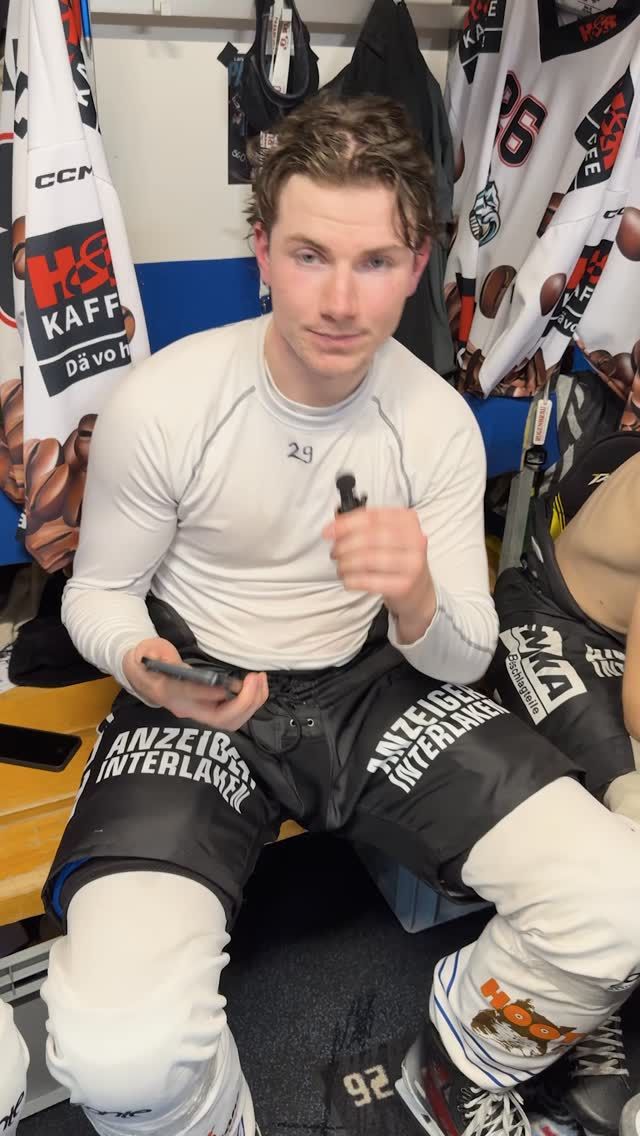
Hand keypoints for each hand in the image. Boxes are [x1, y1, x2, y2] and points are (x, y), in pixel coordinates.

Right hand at [122, 637, 268, 730]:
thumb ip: (155, 652)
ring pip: (231, 721)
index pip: (190, 697)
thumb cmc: (148, 660)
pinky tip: (257, 685)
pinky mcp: (211, 710)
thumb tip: (166, 656)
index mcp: (168, 692)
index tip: (232, 683)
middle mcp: (186, 708)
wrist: (144, 676)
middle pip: (220, 718)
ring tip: (260, 679)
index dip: (212, 693)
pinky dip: (251, 703)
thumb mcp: (146, 650)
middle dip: (243, 702)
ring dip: (252, 703)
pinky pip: (234, 715)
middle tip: (254, 677)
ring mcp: (199, 712)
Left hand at [323, 507, 435, 634]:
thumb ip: (362, 527)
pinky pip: (371, 581)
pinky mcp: (404, 586)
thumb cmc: (397, 558)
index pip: (373, 516)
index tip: (328, 531)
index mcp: (408, 521)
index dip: (346, 523)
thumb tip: (334, 526)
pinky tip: (348, 580)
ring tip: (341, 567)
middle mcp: (414, 540)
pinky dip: (353, 580)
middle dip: (345, 544)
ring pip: (370, 559)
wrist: (419, 591)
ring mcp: (412, 564)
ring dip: (347, 563)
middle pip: (371, 537)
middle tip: (334, 552)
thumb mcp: (387, 537)